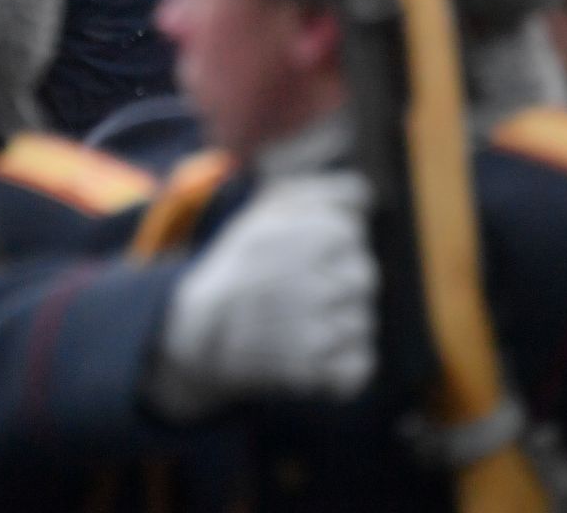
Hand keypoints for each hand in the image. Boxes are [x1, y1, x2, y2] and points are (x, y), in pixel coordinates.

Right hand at [150, 171, 376, 420]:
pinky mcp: (314, 372)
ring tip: (302, 320)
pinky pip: (361, 364)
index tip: (305, 253)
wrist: (197, 331)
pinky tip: (315, 350)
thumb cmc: (242, 264)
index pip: (352, 233)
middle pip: (366, 278)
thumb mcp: (271, 210)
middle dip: (339, 282)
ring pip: (364, 321)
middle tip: (302, 289)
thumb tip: (369, 197)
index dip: (332, 242)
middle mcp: (314, 283)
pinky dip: (346, 361)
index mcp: (306, 237)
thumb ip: (326, 194)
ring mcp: (315, 332)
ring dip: (341, 321)